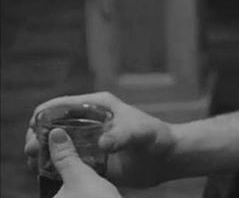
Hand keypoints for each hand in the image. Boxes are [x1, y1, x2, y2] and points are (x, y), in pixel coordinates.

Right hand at [26, 92, 177, 187]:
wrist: (167, 158)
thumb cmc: (158, 137)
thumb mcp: (141, 133)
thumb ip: (124, 135)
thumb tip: (103, 143)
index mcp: (97, 106)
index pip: (60, 105)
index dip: (42, 115)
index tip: (34, 130)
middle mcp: (88, 121)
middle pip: (51, 125)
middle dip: (36, 135)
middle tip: (32, 150)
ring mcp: (87, 140)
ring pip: (54, 144)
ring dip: (40, 151)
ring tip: (33, 162)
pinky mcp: (89, 158)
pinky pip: (64, 161)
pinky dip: (52, 165)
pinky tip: (46, 173)